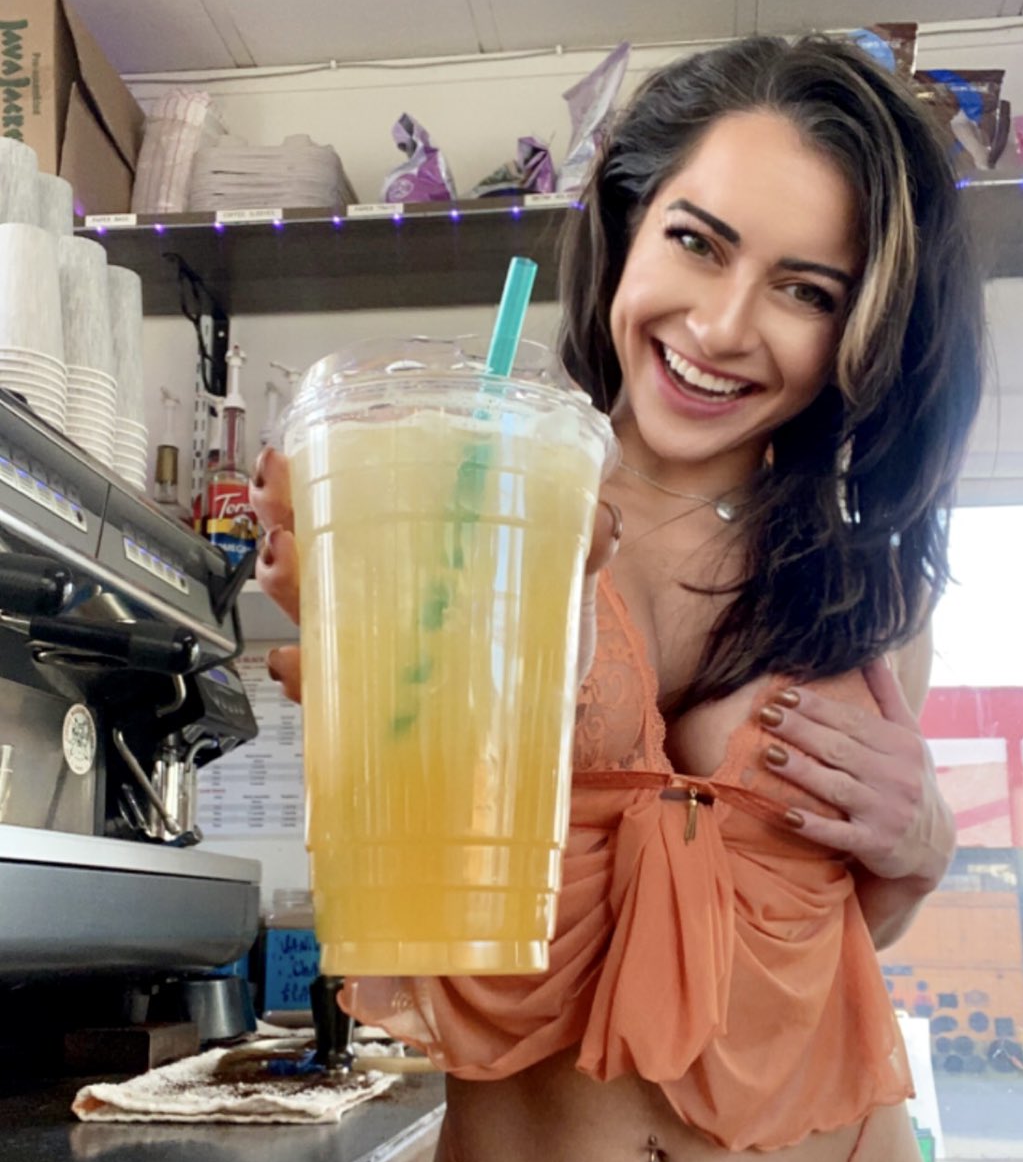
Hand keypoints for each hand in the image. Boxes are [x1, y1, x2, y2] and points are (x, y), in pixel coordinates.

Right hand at [248, 447, 623, 704]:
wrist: (550, 704)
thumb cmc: (543, 623)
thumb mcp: (567, 572)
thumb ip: (587, 544)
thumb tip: (604, 521)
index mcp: (420, 528)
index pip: (353, 479)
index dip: (313, 464)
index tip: (293, 457)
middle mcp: (380, 574)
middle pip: (309, 528)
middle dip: (280, 511)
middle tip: (279, 502)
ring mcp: (367, 631)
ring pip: (305, 596)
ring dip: (285, 580)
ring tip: (287, 565)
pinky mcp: (368, 691)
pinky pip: (320, 682)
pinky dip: (305, 674)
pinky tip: (302, 665)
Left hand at [758, 655, 953, 888]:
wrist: (932, 845)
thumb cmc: (910, 780)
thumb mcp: (909, 737)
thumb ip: (888, 696)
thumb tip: (874, 652)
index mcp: (902, 746)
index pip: (854, 722)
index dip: (818, 707)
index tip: (785, 694)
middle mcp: (897, 777)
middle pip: (840, 749)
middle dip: (802, 731)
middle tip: (766, 715)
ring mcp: (886, 812)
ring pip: (836, 788)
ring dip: (801, 772)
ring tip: (769, 755)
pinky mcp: (875, 844)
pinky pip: (839, 833)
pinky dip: (813, 824)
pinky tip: (786, 814)